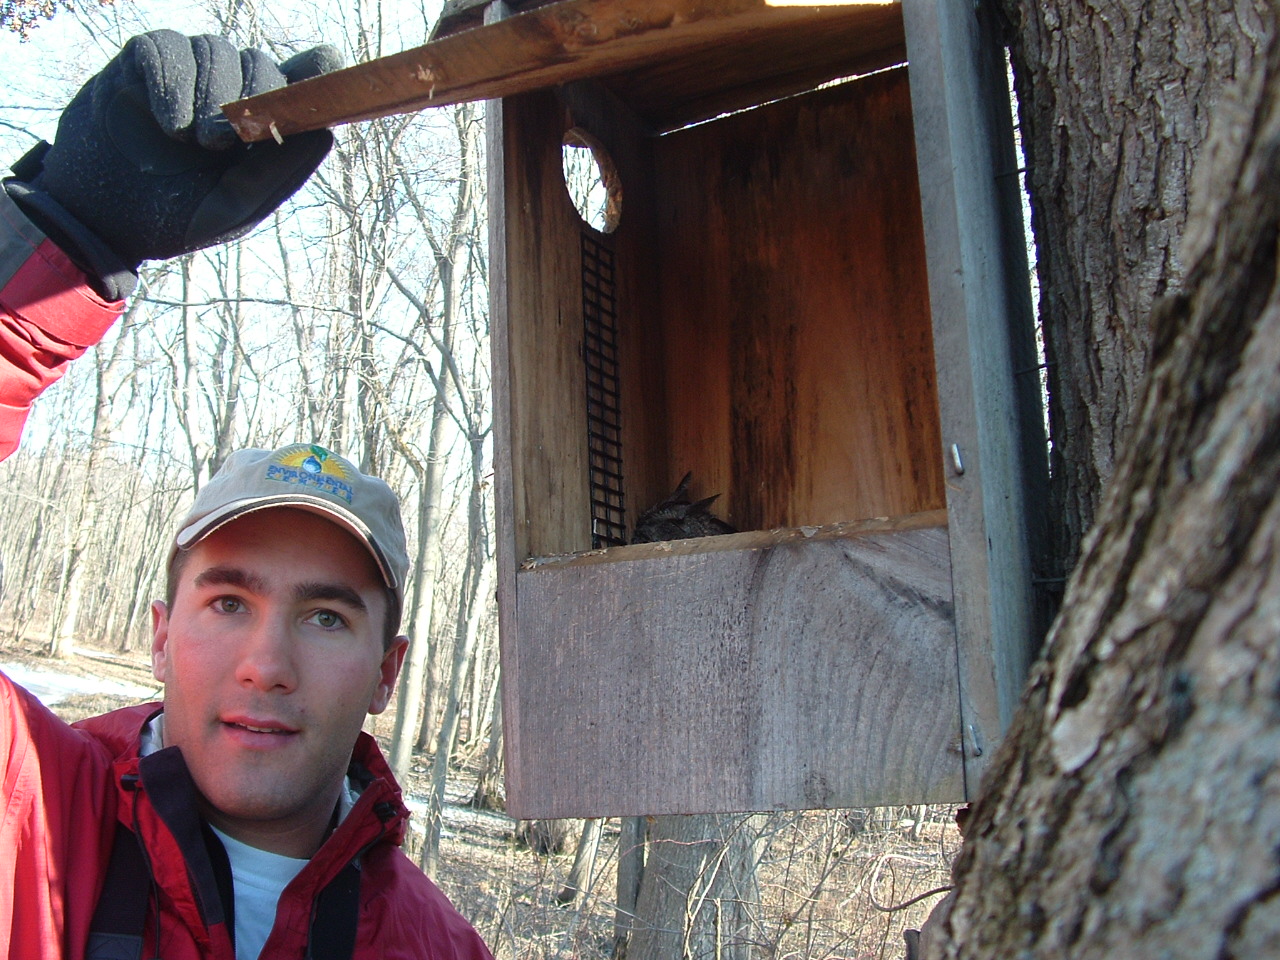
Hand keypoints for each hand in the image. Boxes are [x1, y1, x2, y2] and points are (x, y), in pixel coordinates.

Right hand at [6, 30, 342, 297]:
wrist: (101, 222)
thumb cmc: (173, 217)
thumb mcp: (235, 205)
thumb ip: (280, 170)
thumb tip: (327, 132)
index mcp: (259, 127)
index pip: (300, 81)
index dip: (317, 71)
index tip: (327, 71)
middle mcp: (227, 93)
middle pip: (262, 63)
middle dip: (254, 93)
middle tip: (225, 141)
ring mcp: (185, 75)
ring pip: (216, 50)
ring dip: (211, 94)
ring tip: (192, 142)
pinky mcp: (141, 63)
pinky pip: (166, 48)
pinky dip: (172, 83)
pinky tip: (170, 125)